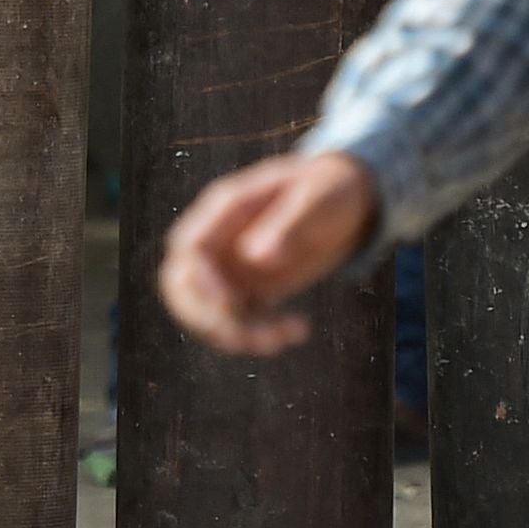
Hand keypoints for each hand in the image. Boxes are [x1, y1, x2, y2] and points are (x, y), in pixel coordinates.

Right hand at [158, 150, 379, 355]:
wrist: (346, 199)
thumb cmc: (329, 190)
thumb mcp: (317, 200)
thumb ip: (288, 224)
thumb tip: (255, 257)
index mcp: (227, 208)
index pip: (189, 246)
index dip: (198, 279)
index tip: (228, 303)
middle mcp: (220, 240)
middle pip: (182, 284)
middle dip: (205, 316)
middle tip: (245, 336)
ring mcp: (231, 267)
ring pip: (207, 310)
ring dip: (236, 333)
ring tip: (284, 336)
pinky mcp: (250, 290)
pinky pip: (238, 321)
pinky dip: (260, 335)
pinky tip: (298, 329)